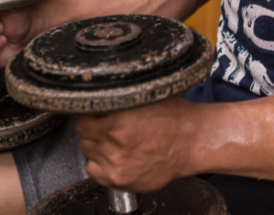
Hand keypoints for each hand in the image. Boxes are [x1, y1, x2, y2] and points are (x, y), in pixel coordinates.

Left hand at [75, 97, 196, 192]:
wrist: (191, 142)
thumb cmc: (173, 118)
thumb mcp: (145, 97)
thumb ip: (118, 98)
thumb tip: (98, 93)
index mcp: (116, 124)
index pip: (82, 119)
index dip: (91, 115)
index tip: (97, 115)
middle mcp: (113, 147)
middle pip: (84, 136)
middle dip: (94, 130)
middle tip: (109, 127)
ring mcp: (116, 166)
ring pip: (87, 152)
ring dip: (97, 146)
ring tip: (114, 142)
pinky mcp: (119, 180)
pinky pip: (93, 171)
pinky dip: (100, 164)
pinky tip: (114, 156)